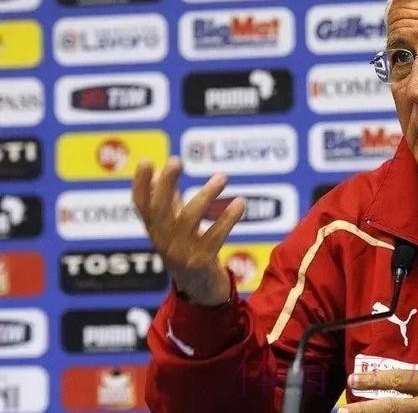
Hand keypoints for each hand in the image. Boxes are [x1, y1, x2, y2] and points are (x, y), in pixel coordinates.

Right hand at [132, 156, 244, 305]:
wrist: (201, 292)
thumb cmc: (187, 252)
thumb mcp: (173, 227)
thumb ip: (168, 201)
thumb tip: (161, 171)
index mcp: (155, 230)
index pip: (141, 205)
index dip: (141, 184)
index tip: (147, 161)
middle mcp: (163, 241)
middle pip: (160, 209)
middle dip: (167, 184)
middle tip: (176, 161)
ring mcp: (181, 253)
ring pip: (189, 219)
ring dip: (207, 195)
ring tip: (222, 177)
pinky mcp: (201, 262)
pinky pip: (215, 236)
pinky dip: (228, 218)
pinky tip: (240, 202)